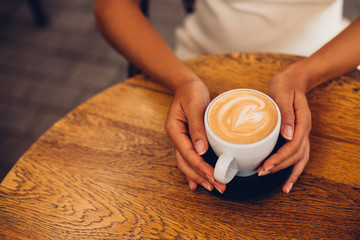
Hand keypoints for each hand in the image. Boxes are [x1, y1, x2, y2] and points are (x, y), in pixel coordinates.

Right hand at [164, 80, 225, 192]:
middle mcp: (176, 137)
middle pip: (186, 162)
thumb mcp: (194, 105)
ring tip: (212, 187)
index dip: (200, 166)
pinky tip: (199, 180)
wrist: (187, 85)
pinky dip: (194, 170)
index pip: (187, 153)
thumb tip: (201, 150)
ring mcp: (181, 140)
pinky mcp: (188, 140)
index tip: (213, 176)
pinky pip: (189, 158)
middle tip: (218, 187)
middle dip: (201, 177)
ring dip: (198, 176)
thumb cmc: (191, 92)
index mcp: (174, 130)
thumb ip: (196, 127)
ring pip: (187, 163)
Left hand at [257, 71, 311, 192]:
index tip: (266, 165)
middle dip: (279, 166)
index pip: (293, 145)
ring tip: (276, 182)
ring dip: (287, 171)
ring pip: (300, 158)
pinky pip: (299, 155)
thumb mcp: (283, 95)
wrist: (292, 80)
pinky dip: (294, 169)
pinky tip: (287, 180)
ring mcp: (302, 134)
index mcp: (302, 121)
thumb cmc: (285, 85)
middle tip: (261, 172)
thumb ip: (286, 114)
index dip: (280, 158)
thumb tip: (286, 135)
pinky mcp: (296, 135)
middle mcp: (304, 130)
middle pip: (296, 155)